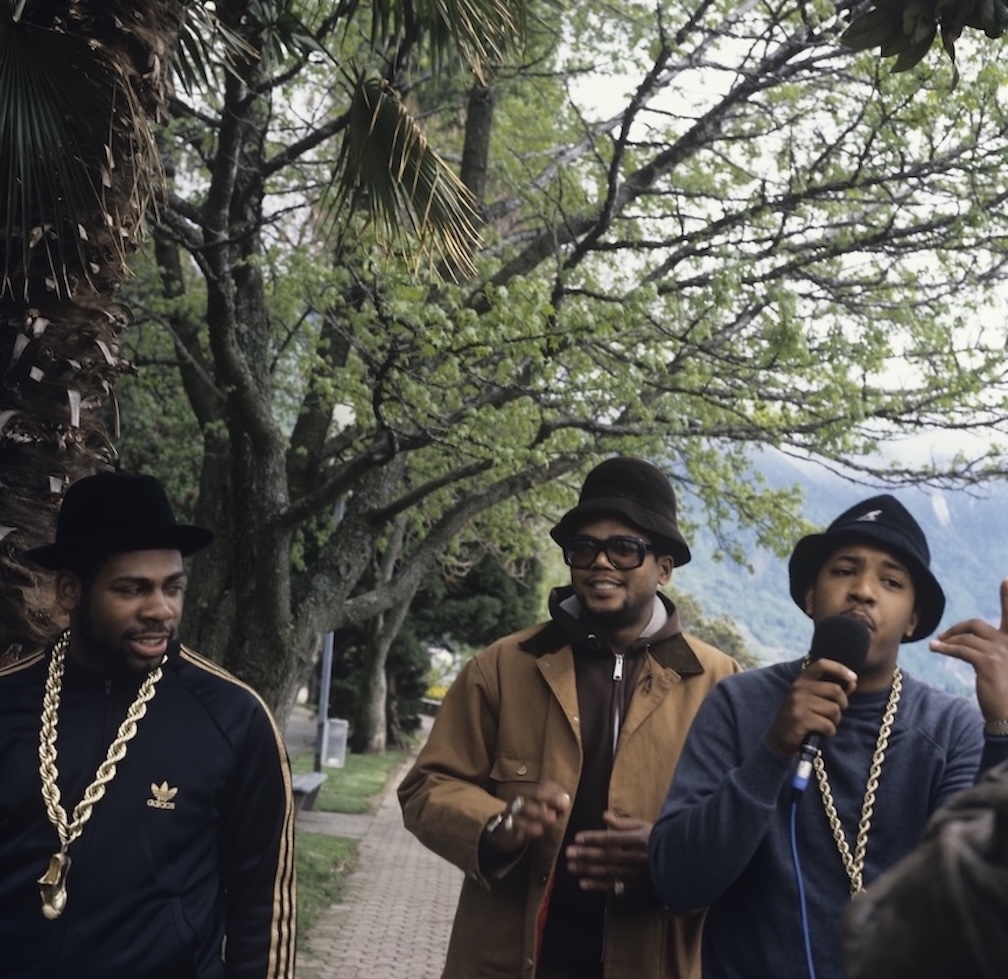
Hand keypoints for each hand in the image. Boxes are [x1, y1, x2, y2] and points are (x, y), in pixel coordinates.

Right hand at [485, 781, 569, 853]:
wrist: (506, 830)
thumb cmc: (529, 817)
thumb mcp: (542, 808)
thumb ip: (554, 803)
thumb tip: (566, 800)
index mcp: (529, 790)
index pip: (543, 786)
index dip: (555, 792)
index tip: (567, 801)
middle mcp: (520, 797)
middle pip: (533, 793)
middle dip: (549, 797)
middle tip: (564, 806)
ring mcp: (512, 810)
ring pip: (523, 807)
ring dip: (539, 812)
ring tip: (553, 819)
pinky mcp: (508, 825)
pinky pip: (516, 824)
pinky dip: (528, 827)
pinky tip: (539, 830)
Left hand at [564, 811, 650, 895]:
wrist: (678, 861)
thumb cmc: (656, 839)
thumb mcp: (643, 826)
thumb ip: (623, 823)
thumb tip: (604, 816)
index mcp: (638, 840)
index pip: (612, 839)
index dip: (594, 838)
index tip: (577, 838)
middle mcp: (636, 858)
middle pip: (607, 856)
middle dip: (586, 854)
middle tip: (568, 853)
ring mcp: (635, 874)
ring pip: (608, 872)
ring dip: (588, 870)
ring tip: (571, 867)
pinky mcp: (634, 886)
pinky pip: (614, 887)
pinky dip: (597, 886)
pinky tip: (583, 884)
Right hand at [765, 657, 857, 757]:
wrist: (780, 738)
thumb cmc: (802, 717)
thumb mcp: (813, 699)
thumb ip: (831, 691)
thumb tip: (853, 682)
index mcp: (802, 680)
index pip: (822, 664)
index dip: (840, 669)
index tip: (853, 678)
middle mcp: (798, 688)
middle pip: (836, 690)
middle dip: (842, 705)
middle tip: (835, 714)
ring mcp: (797, 703)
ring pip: (834, 710)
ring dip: (835, 721)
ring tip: (824, 725)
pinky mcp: (799, 719)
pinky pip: (828, 725)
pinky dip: (829, 732)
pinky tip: (820, 733)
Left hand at [929, 577, 1007, 721]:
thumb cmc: (1005, 695)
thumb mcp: (1000, 669)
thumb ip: (990, 653)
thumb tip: (965, 644)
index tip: (1006, 579)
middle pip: (977, 625)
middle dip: (958, 627)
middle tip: (943, 636)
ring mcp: (999, 652)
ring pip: (965, 638)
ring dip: (948, 641)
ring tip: (937, 647)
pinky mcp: (987, 662)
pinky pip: (960, 649)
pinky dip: (945, 648)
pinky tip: (935, 649)